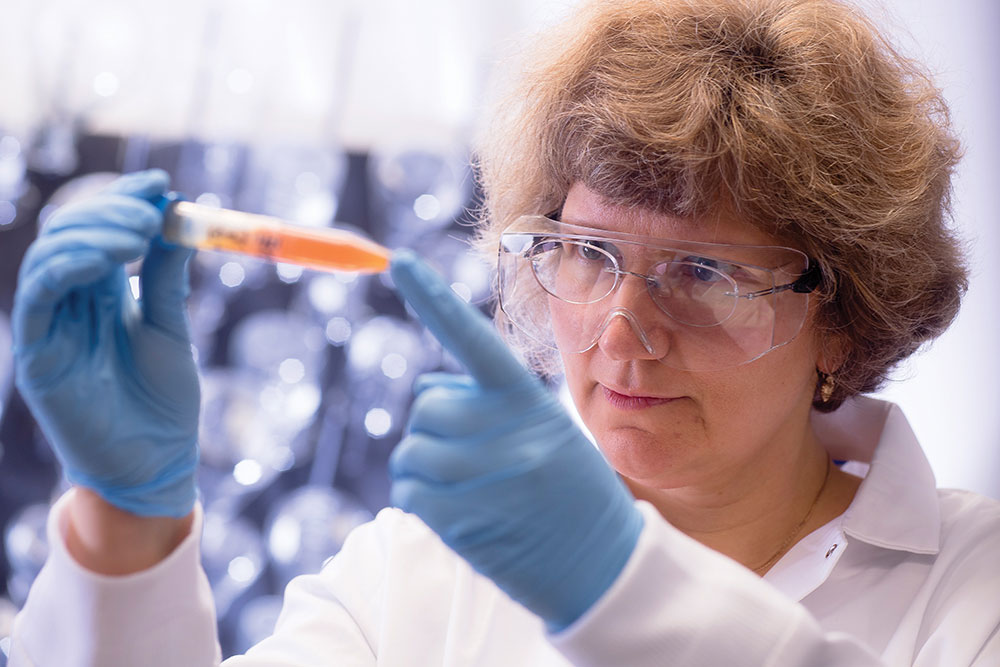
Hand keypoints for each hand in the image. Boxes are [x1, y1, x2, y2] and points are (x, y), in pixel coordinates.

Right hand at [12, 170, 199, 517]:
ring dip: (93, 233)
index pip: (99, 229)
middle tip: (153, 209)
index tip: (161, 184)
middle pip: (71, 232)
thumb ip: (164, 276)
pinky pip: (37, 297)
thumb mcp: (171, 326)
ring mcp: (51, 326)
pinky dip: (66, 268)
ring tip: (139, 233)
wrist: (157, 462)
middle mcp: (71, 302)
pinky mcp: (38, 353)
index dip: (124, 200)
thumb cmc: (165, 400)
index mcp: (101, 292)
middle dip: (111, 211)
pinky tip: (104, 260)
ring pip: (50, 256)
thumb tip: (180, 216)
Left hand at [389, 249, 643, 631]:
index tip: (398, 261)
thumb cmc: (573, 492)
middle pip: (428, 406)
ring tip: (470, 487)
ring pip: (411, 449)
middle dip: (439, 427)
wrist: (602, 566)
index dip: (433, 298)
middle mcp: (506, 432)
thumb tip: (425, 390)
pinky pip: (408, 490)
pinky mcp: (461, 521)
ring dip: (426, 467)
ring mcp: (483, 476)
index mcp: (528, 401)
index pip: (473, 338)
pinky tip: (457, 511)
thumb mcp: (547, 430)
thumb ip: (492, 404)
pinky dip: (420, 497)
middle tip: (475, 456)